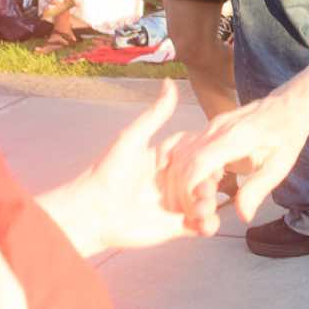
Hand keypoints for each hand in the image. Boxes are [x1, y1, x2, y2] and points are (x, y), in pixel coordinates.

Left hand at [39, 84, 216, 252]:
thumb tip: (170, 82)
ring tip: (201, 205)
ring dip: (211, 202)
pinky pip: (201, 225)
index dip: (209, 153)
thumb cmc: (107, 172)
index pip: (198, 152)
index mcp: (167, 158)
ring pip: (207, 201)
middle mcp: (175, 180)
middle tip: (207, 184)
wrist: (93, 211)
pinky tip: (204, 222)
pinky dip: (209, 224)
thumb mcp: (133, 138)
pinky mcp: (177, 226)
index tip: (215, 153)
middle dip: (212, 180)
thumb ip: (156, 114)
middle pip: (206, 177)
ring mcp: (177, 203)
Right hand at [162, 93, 308, 228]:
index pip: (198, 163)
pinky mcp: (208, 129)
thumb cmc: (286, 135)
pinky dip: (176, 165)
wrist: (287, 105)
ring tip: (188, 202)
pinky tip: (182, 183)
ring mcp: (210, 126)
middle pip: (183, 160)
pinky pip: (183, 145)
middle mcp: (217, 129)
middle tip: (191, 212)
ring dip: (176, 179)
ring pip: (178, 152)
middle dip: (181, 190)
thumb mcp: (280, 165)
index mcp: (236, 138)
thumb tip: (242, 216)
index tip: (195, 210)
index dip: (190, 190)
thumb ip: (258, 189)